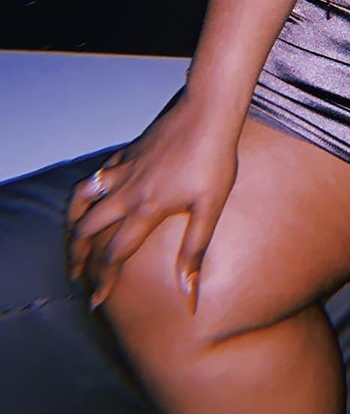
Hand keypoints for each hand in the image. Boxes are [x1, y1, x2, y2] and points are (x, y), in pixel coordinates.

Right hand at [65, 89, 240, 314]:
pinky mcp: (126, 153)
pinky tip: (91, 197)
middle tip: (77, 276)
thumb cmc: (214, 160)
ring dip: (72, 224)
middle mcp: (126, 192)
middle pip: (87, 231)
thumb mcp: (210, 208)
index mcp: (146, 209)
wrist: (207, 113)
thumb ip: (194, 250)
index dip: (103, 281)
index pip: (115, 254)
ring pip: (81, 200)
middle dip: (77, 258)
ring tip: (72, 241)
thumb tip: (189, 292)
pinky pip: (94, 176)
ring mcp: (123, 170)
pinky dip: (85, 193)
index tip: (95, 301)